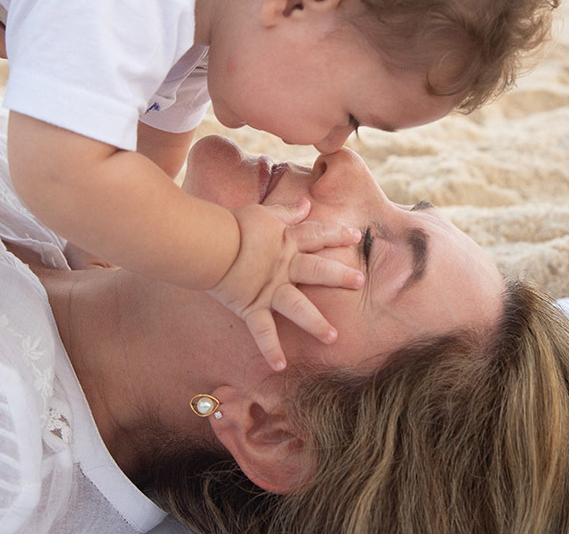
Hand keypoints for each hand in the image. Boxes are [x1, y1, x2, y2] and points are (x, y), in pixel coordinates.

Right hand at [210, 200, 363, 370]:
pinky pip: (263, 330)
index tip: (355, 236)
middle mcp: (283, 266)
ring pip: (297, 306)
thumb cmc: (232, 225)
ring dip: (315, 322)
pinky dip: (270, 348)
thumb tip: (306, 203)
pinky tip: (281, 366)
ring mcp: (269, 288)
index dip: (335, 234)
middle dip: (338, 276)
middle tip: (359, 282)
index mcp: (286, 241)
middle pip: (315, 269)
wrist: (208, 244)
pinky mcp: (251, 306)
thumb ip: (287, 212)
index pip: (315, 235)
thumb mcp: (263, 213)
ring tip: (332, 337)